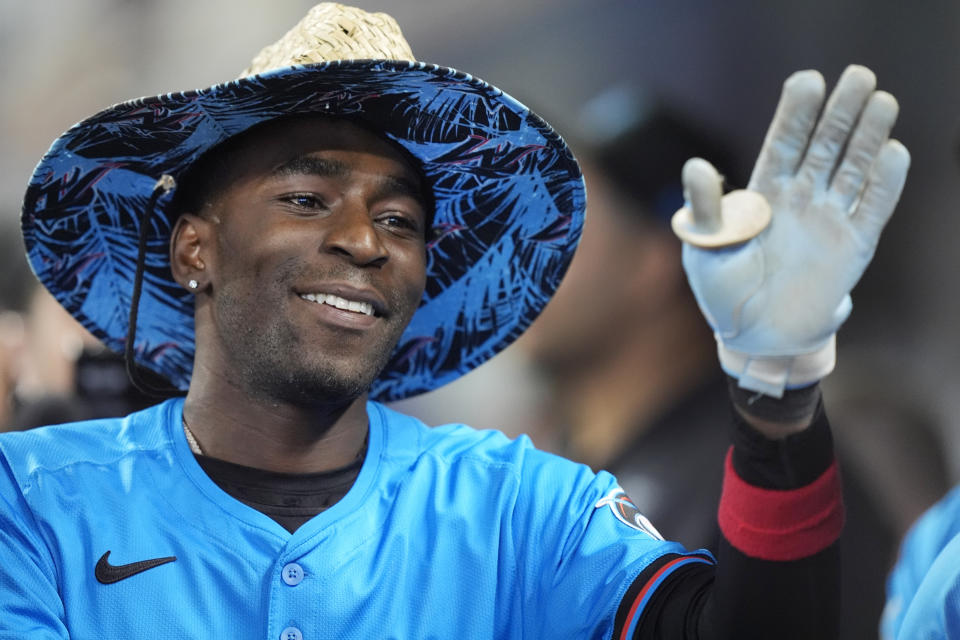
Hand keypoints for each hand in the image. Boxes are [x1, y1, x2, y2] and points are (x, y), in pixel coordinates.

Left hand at [678, 65, 909, 395]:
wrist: (755, 337)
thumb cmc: (722, 290)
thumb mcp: (704, 248)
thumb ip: (705, 208)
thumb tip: (694, 165)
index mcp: (763, 194)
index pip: (783, 143)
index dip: (796, 114)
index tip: (808, 80)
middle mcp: (800, 199)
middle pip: (825, 146)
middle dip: (840, 113)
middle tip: (859, 76)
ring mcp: (829, 220)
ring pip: (854, 169)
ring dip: (869, 137)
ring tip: (882, 101)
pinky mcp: (853, 246)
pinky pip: (873, 209)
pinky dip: (885, 183)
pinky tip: (894, 152)